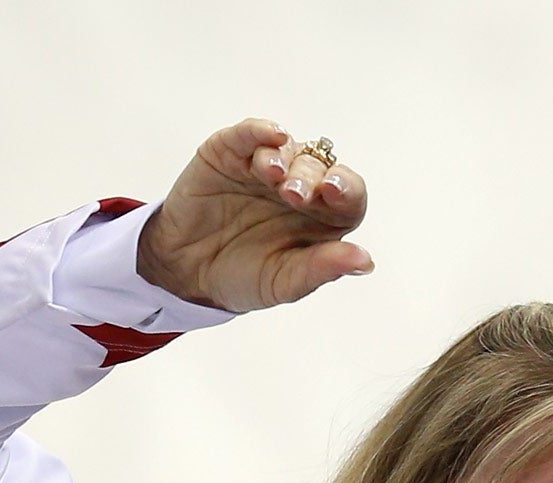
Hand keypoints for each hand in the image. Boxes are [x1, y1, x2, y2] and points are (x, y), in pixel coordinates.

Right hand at [137, 119, 371, 312]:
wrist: (187, 273)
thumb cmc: (243, 277)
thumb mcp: (284, 281)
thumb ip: (322, 268)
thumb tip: (365, 261)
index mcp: (323, 217)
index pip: (349, 195)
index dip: (347, 190)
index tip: (335, 194)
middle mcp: (300, 185)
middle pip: (318, 167)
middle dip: (309, 178)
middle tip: (293, 195)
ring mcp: (265, 167)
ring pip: (287, 148)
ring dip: (284, 158)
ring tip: (272, 175)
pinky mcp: (230, 152)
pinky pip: (249, 134)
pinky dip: (260, 130)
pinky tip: (272, 135)